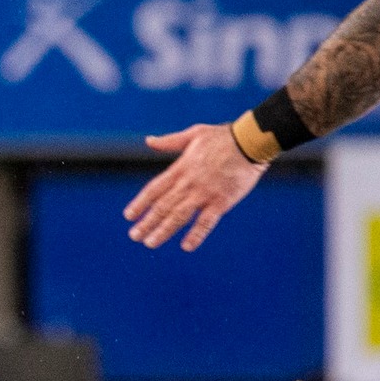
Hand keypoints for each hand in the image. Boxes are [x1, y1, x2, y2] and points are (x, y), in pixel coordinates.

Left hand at [123, 123, 267, 251]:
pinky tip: (186, 246)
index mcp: (180, 168)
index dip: (140, 203)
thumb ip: (169, 141)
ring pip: (179, 216)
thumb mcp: (193, 134)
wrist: (250, 142)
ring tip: (150, 243)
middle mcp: (189, 183)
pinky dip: (196, 234)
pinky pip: (207, 222)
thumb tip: (148, 140)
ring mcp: (205, 193)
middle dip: (147, 222)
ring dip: (163, 231)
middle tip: (134, 236)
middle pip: (163, 206)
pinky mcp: (222, 202)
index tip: (129, 216)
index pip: (154, 189)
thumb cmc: (223, 137)